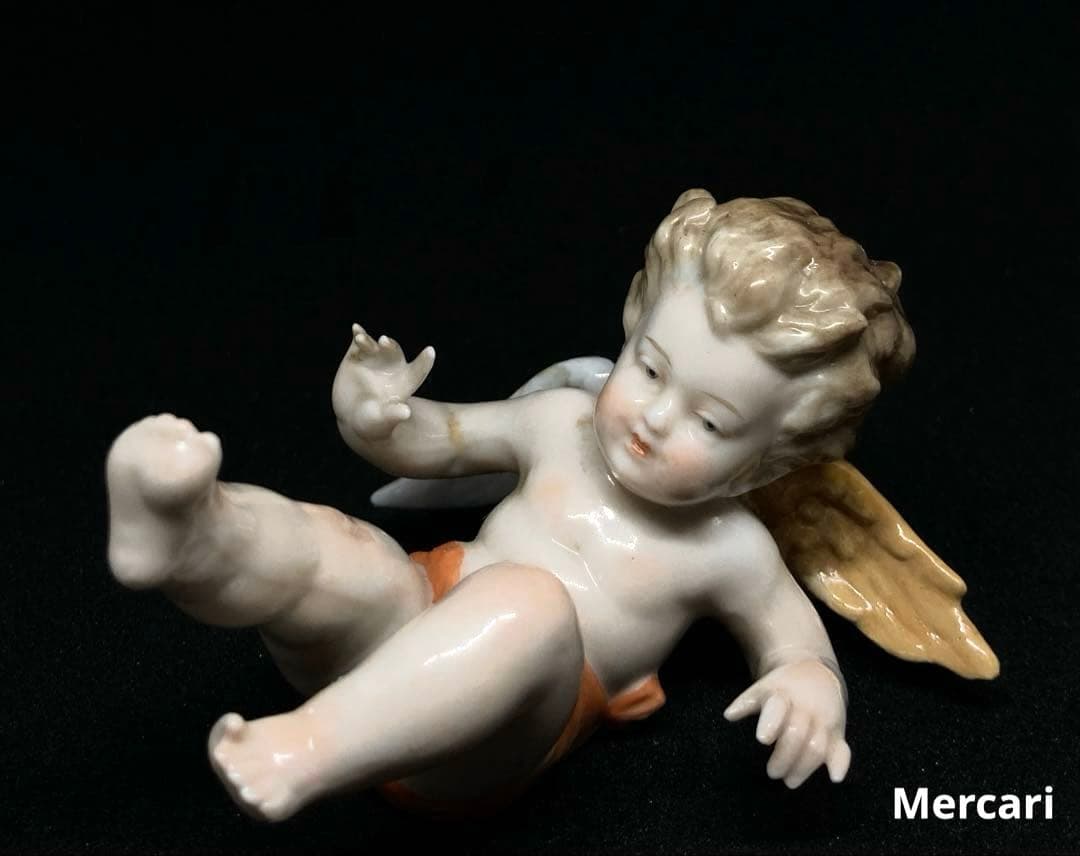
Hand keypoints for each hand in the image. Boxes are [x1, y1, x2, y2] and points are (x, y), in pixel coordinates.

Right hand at [332, 323, 435, 440]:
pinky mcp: (357, 356)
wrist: (353, 417)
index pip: (419, 369)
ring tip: (361, 340)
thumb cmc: (374, 421)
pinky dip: (358, 334)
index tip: (430, 352)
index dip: (425, 361)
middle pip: (394, 352)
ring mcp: (374, 359)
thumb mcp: (383, 421)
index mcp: (405, 381)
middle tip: (383, 342)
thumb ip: (393, 415)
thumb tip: (406, 412)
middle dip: (390, 345)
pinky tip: (356, 329)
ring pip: (375, 345)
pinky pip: (360, 341)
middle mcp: (392, 366)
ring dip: (369, 341)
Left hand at [723, 659, 850, 788]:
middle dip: (783, 757)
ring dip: (803, 767)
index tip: (762, 739)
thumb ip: (746, 702)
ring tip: (789, 781)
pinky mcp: (838, 733)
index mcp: (784, 695)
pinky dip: (840, 764)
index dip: (771, 723)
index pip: (778, 708)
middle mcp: (806, 708)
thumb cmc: (783, 686)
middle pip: (797, 735)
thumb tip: (728, 715)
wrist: (816, 673)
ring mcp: (824, 721)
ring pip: (817, 747)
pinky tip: (834, 778)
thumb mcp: (764, 687)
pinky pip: (842, 750)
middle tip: (772, 772)